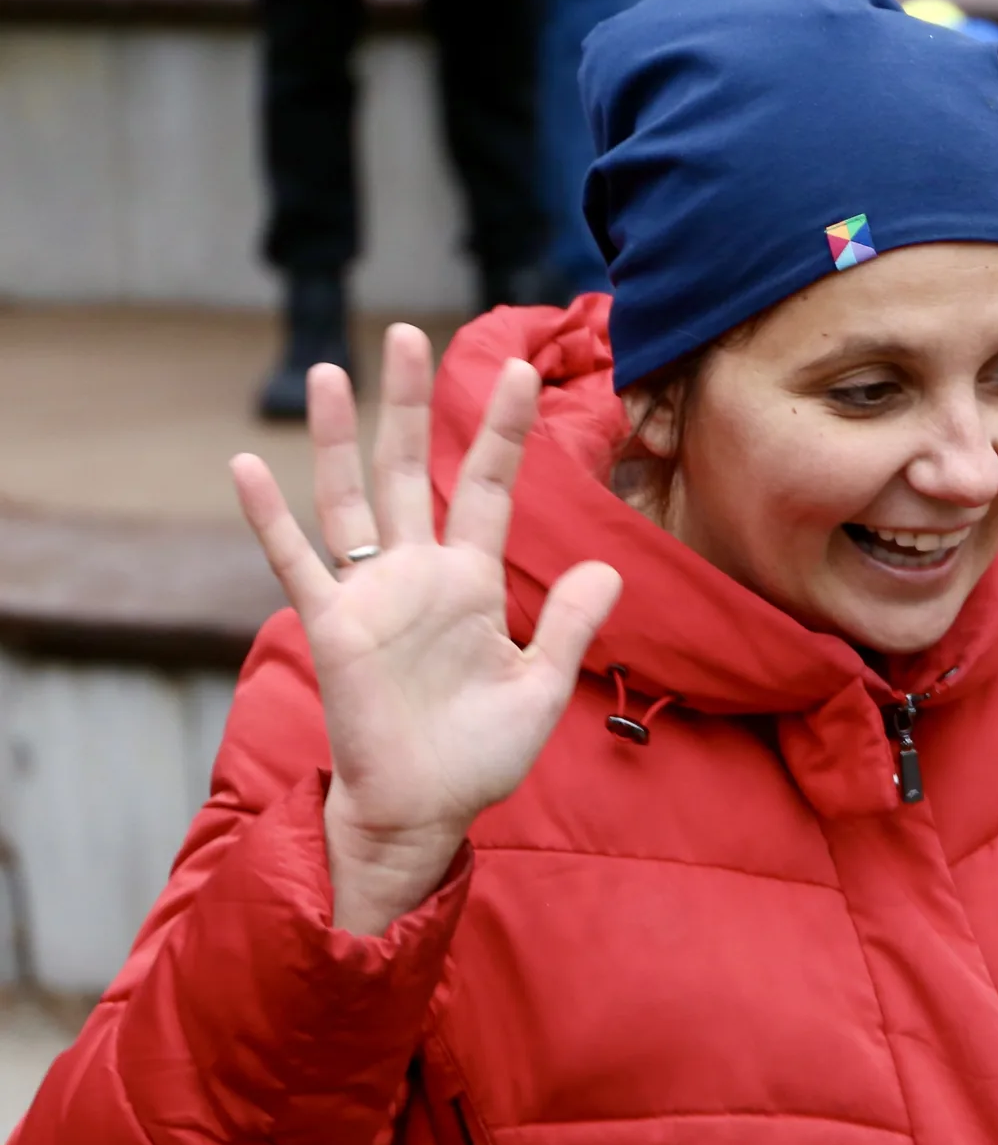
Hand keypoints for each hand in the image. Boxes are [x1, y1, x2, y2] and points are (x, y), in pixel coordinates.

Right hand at [229, 325, 621, 935]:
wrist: (426, 810)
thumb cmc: (480, 755)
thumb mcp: (542, 687)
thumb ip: (572, 625)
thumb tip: (607, 566)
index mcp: (474, 583)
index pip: (491, 488)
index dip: (506, 432)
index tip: (523, 370)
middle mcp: (419, 575)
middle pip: (414, 470)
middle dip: (412, 405)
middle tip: (411, 334)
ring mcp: (371, 595)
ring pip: (351, 499)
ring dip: (338, 438)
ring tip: (327, 370)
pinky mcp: (332, 628)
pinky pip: (295, 563)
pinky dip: (268, 518)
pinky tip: (243, 465)